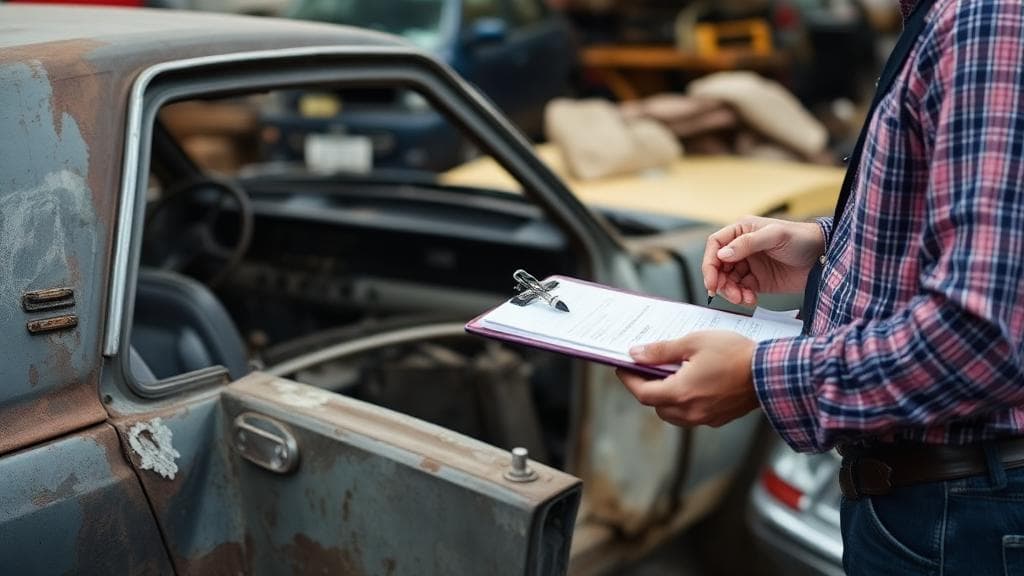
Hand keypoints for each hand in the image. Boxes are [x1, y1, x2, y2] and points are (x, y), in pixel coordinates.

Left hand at [616, 331, 758, 427]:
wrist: (771, 372)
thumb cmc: (735, 354)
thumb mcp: (694, 343)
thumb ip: (662, 350)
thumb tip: (636, 354)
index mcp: (680, 393)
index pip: (642, 393)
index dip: (629, 380)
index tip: (623, 368)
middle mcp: (690, 412)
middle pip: (657, 406)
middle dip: (648, 389)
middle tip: (647, 369)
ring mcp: (706, 419)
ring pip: (674, 414)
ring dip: (666, 398)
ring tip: (670, 376)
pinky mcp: (719, 419)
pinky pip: (692, 416)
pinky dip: (685, 403)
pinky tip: (693, 384)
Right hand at [702, 216, 823, 305]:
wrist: (824, 258)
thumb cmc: (802, 238)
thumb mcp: (775, 236)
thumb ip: (748, 243)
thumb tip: (722, 255)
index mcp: (742, 231)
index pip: (716, 244)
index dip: (710, 262)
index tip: (712, 279)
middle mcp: (742, 248)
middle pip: (718, 266)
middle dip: (720, 281)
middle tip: (729, 294)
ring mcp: (749, 265)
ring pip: (728, 281)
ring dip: (731, 292)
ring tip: (743, 299)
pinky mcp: (758, 281)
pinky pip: (741, 291)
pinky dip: (742, 297)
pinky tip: (751, 300)